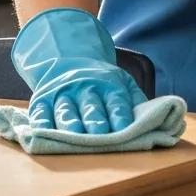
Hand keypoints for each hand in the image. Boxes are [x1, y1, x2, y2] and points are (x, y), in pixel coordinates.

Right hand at [12, 7, 146, 133]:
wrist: (69, 59)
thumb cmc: (102, 81)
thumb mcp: (123, 82)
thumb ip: (137, 101)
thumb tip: (155, 119)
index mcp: (109, 86)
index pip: (117, 101)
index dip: (120, 115)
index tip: (125, 130)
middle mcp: (85, 89)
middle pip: (91, 107)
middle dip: (96, 121)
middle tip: (100, 134)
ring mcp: (62, 94)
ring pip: (66, 110)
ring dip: (70, 124)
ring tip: (74, 136)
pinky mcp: (42, 101)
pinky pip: (40, 113)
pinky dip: (41, 123)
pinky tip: (42, 133)